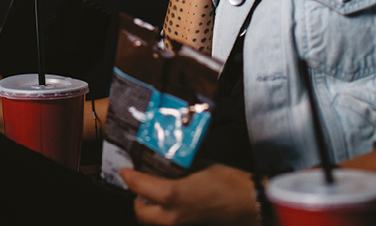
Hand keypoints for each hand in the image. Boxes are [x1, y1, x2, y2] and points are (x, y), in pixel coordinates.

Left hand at [121, 164, 261, 225]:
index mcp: (172, 194)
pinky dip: (160, 210)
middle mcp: (171, 214)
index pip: (138, 186)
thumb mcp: (200, 164)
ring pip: (151, 218)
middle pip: (139, 210)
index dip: (128, 176)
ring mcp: (179, 224)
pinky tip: (169, 197)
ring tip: (153, 187)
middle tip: (141, 178)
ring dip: (148, 205)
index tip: (125, 168)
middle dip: (136, 195)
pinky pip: (164, 220)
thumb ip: (178, 163)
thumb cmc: (228, 181)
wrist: (249, 203)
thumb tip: (165, 157)